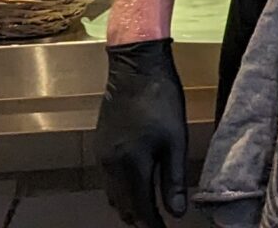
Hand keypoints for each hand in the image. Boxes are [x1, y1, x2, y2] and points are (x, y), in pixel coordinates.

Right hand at [98, 39, 189, 226]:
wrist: (135, 66)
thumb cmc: (161, 100)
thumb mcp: (175, 140)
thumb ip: (174, 179)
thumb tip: (176, 213)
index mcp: (130, 166)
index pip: (141, 209)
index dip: (152, 225)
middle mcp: (110, 165)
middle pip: (123, 206)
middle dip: (140, 219)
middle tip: (157, 224)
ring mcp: (102, 154)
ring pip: (112, 194)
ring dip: (129, 206)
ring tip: (148, 210)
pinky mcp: (100, 144)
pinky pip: (107, 179)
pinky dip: (121, 189)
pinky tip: (135, 184)